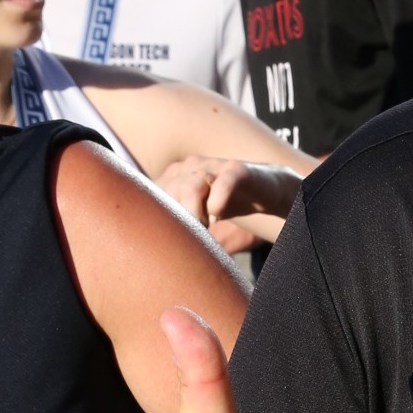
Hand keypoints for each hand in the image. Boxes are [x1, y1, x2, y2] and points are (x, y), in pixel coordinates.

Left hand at [153, 155, 302, 256]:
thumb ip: (173, 220)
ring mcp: (214, 165)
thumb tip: (148, 247)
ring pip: (191, 187)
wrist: (263, 188)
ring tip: (206, 228)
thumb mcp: (193, 213)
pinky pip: (224, 182)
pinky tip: (218, 216)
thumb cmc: (223, 205)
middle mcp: (191, 166)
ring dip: (195, 215)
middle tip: (192, 235)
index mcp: (175, 174)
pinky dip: (218, 201)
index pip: (153, 195)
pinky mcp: (237, 170)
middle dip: (178, 219)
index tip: (171, 237)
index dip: (160, 219)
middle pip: (169, 191)